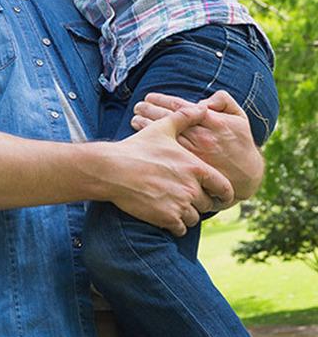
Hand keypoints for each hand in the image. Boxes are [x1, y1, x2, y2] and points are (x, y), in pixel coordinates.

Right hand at [106, 106, 234, 235]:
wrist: (112, 168)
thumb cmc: (137, 148)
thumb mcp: (162, 129)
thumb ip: (185, 118)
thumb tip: (201, 107)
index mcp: (196, 168)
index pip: (225, 188)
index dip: (224, 194)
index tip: (218, 196)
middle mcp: (192, 188)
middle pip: (208, 204)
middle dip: (198, 202)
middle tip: (184, 197)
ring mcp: (180, 204)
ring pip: (194, 217)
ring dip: (186, 214)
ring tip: (171, 204)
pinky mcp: (167, 218)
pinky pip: (181, 228)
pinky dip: (175, 224)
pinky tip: (163, 214)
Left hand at [131, 90, 263, 201]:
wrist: (248, 175)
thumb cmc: (240, 142)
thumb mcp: (239, 117)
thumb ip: (223, 101)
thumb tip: (202, 100)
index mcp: (211, 121)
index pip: (179, 106)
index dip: (161, 100)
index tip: (149, 97)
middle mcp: (201, 136)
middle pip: (167, 119)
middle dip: (149, 110)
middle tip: (138, 106)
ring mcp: (194, 153)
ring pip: (163, 135)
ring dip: (146, 125)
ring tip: (135, 118)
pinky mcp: (190, 167)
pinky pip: (167, 152)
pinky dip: (153, 143)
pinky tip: (143, 137)